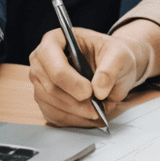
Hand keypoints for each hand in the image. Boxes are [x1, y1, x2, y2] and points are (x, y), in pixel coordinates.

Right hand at [28, 21, 159, 126]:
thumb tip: (98, 90)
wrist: (112, 66)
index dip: (71, 81)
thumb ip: (110, 69)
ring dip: (76, 113)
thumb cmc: (111, 54)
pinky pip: (54, 116)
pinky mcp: (45, 100)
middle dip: (76, 101)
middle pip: (51, 87)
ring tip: (96, 111)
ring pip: (51, 104)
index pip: (54, 64)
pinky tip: (88, 117)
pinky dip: (73, 121)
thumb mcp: (118, 55)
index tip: (89, 91)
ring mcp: (41, 81)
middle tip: (97, 106)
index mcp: (55, 39)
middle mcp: (42, 60)